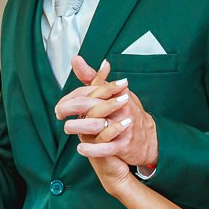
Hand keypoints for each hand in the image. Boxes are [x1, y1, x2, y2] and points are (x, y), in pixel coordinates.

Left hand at [58, 55, 159, 171]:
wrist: (149, 138)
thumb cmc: (126, 112)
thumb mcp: (113, 92)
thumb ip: (92, 78)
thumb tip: (76, 59)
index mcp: (115, 94)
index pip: (88, 91)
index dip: (70, 98)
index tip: (60, 105)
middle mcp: (119, 109)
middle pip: (89, 105)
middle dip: (69, 108)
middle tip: (59, 114)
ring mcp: (122, 127)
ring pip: (96, 125)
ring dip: (78, 127)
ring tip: (67, 128)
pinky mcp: (124, 145)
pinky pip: (106, 148)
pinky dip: (91, 149)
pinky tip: (80, 149)